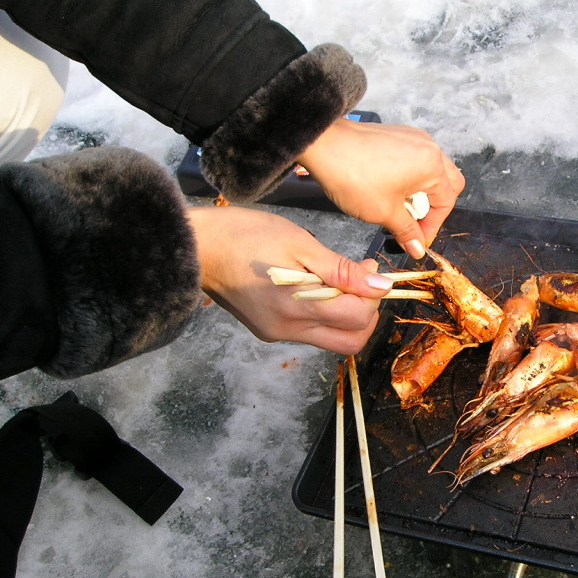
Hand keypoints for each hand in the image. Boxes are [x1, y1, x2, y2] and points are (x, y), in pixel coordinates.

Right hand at [186, 206, 392, 352]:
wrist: (197, 246)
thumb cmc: (245, 236)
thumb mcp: (300, 244)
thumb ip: (342, 270)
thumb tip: (381, 286)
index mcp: (296, 308)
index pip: (357, 318)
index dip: (373, 295)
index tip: (371, 270)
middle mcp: (288, 330)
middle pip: (349, 342)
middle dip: (365, 315)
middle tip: (361, 282)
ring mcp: (277, 334)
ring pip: (331, 338)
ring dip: (345, 314)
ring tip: (336, 278)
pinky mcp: (268, 331)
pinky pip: (309, 331)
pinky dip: (323, 313)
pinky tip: (314, 285)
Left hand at [296, 119, 464, 258]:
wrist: (323, 146)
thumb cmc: (353, 174)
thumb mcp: (384, 212)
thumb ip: (407, 231)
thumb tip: (417, 247)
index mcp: (431, 166)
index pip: (446, 202)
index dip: (432, 226)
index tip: (417, 240)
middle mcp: (428, 147)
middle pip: (448, 182)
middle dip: (434, 206)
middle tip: (414, 222)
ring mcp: (413, 138)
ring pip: (432, 169)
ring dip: (422, 191)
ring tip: (400, 206)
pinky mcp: (398, 134)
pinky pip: (416, 158)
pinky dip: (411, 176)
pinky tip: (391, 189)